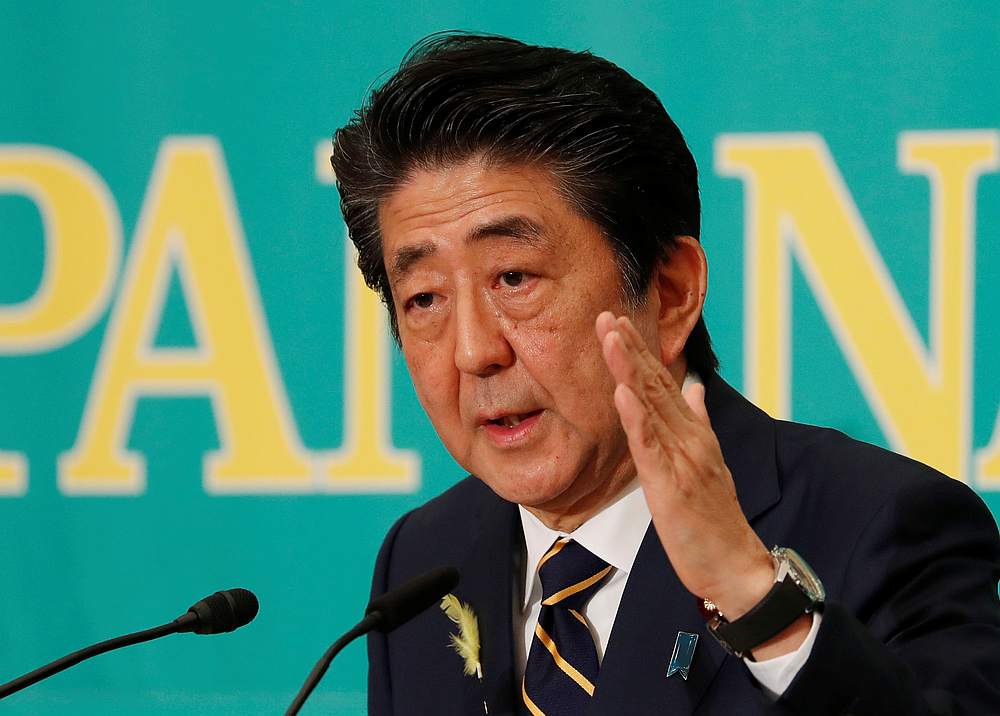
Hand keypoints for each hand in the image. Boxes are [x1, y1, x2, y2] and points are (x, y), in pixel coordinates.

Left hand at [596, 311, 774, 618]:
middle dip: (629, 347)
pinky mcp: (673, 484)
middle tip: (607, 314)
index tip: (617, 322)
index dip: (639, 352)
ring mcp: (683, 458)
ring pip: (652, 405)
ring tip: (612, 336)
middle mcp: (689, 438)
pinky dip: (637, 416)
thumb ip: (698, 421)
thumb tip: (695, 387)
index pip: (662, 383)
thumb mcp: (705, 463)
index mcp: (692, 433)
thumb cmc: (714, 519)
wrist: (735, 566)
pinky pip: (651, 446)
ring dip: (630, 368)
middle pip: (655, 384)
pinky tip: (623, 392)